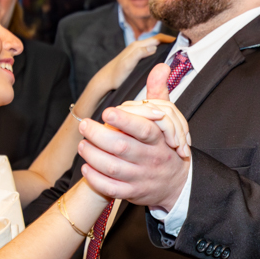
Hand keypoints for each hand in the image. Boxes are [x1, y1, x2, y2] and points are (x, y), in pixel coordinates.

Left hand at [79, 63, 189, 210]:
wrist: (177, 184)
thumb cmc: (165, 147)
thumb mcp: (168, 121)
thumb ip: (159, 94)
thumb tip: (161, 65)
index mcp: (159, 140)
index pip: (143, 129)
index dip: (124, 120)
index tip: (107, 111)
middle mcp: (150, 159)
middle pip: (122, 148)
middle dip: (99, 136)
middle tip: (84, 125)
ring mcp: (141, 178)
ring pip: (113, 168)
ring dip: (93, 156)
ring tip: (82, 144)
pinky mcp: (132, 193)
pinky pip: (111, 188)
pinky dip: (95, 178)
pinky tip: (86, 167)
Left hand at [93, 33, 175, 94]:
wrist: (105, 81)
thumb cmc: (115, 75)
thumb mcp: (127, 64)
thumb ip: (139, 53)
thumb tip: (153, 47)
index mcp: (138, 46)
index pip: (157, 38)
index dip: (169, 39)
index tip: (181, 41)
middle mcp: (138, 47)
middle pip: (157, 41)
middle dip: (169, 43)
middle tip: (182, 48)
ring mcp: (136, 53)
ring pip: (154, 47)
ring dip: (164, 48)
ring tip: (176, 53)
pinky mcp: (136, 59)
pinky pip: (150, 54)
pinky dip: (159, 54)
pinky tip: (162, 61)